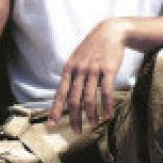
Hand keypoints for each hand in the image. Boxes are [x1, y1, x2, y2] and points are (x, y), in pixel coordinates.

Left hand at [48, 18, 127, 132]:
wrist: (111, 32)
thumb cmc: (93, 47)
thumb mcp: (77, 58)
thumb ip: (71, 74)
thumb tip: (65, 93)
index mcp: (69, 69)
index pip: (60, 93)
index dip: (55, 110)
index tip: (51, 125)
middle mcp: (79, 70)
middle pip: (74, 100)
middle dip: (74, 118)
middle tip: (76, 131)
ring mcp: (94, 70)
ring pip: (89, 98)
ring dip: (91, 114)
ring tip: (93, 124)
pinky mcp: (108, 69)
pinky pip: (106, 92)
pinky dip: (106, 106)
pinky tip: (107, 115)